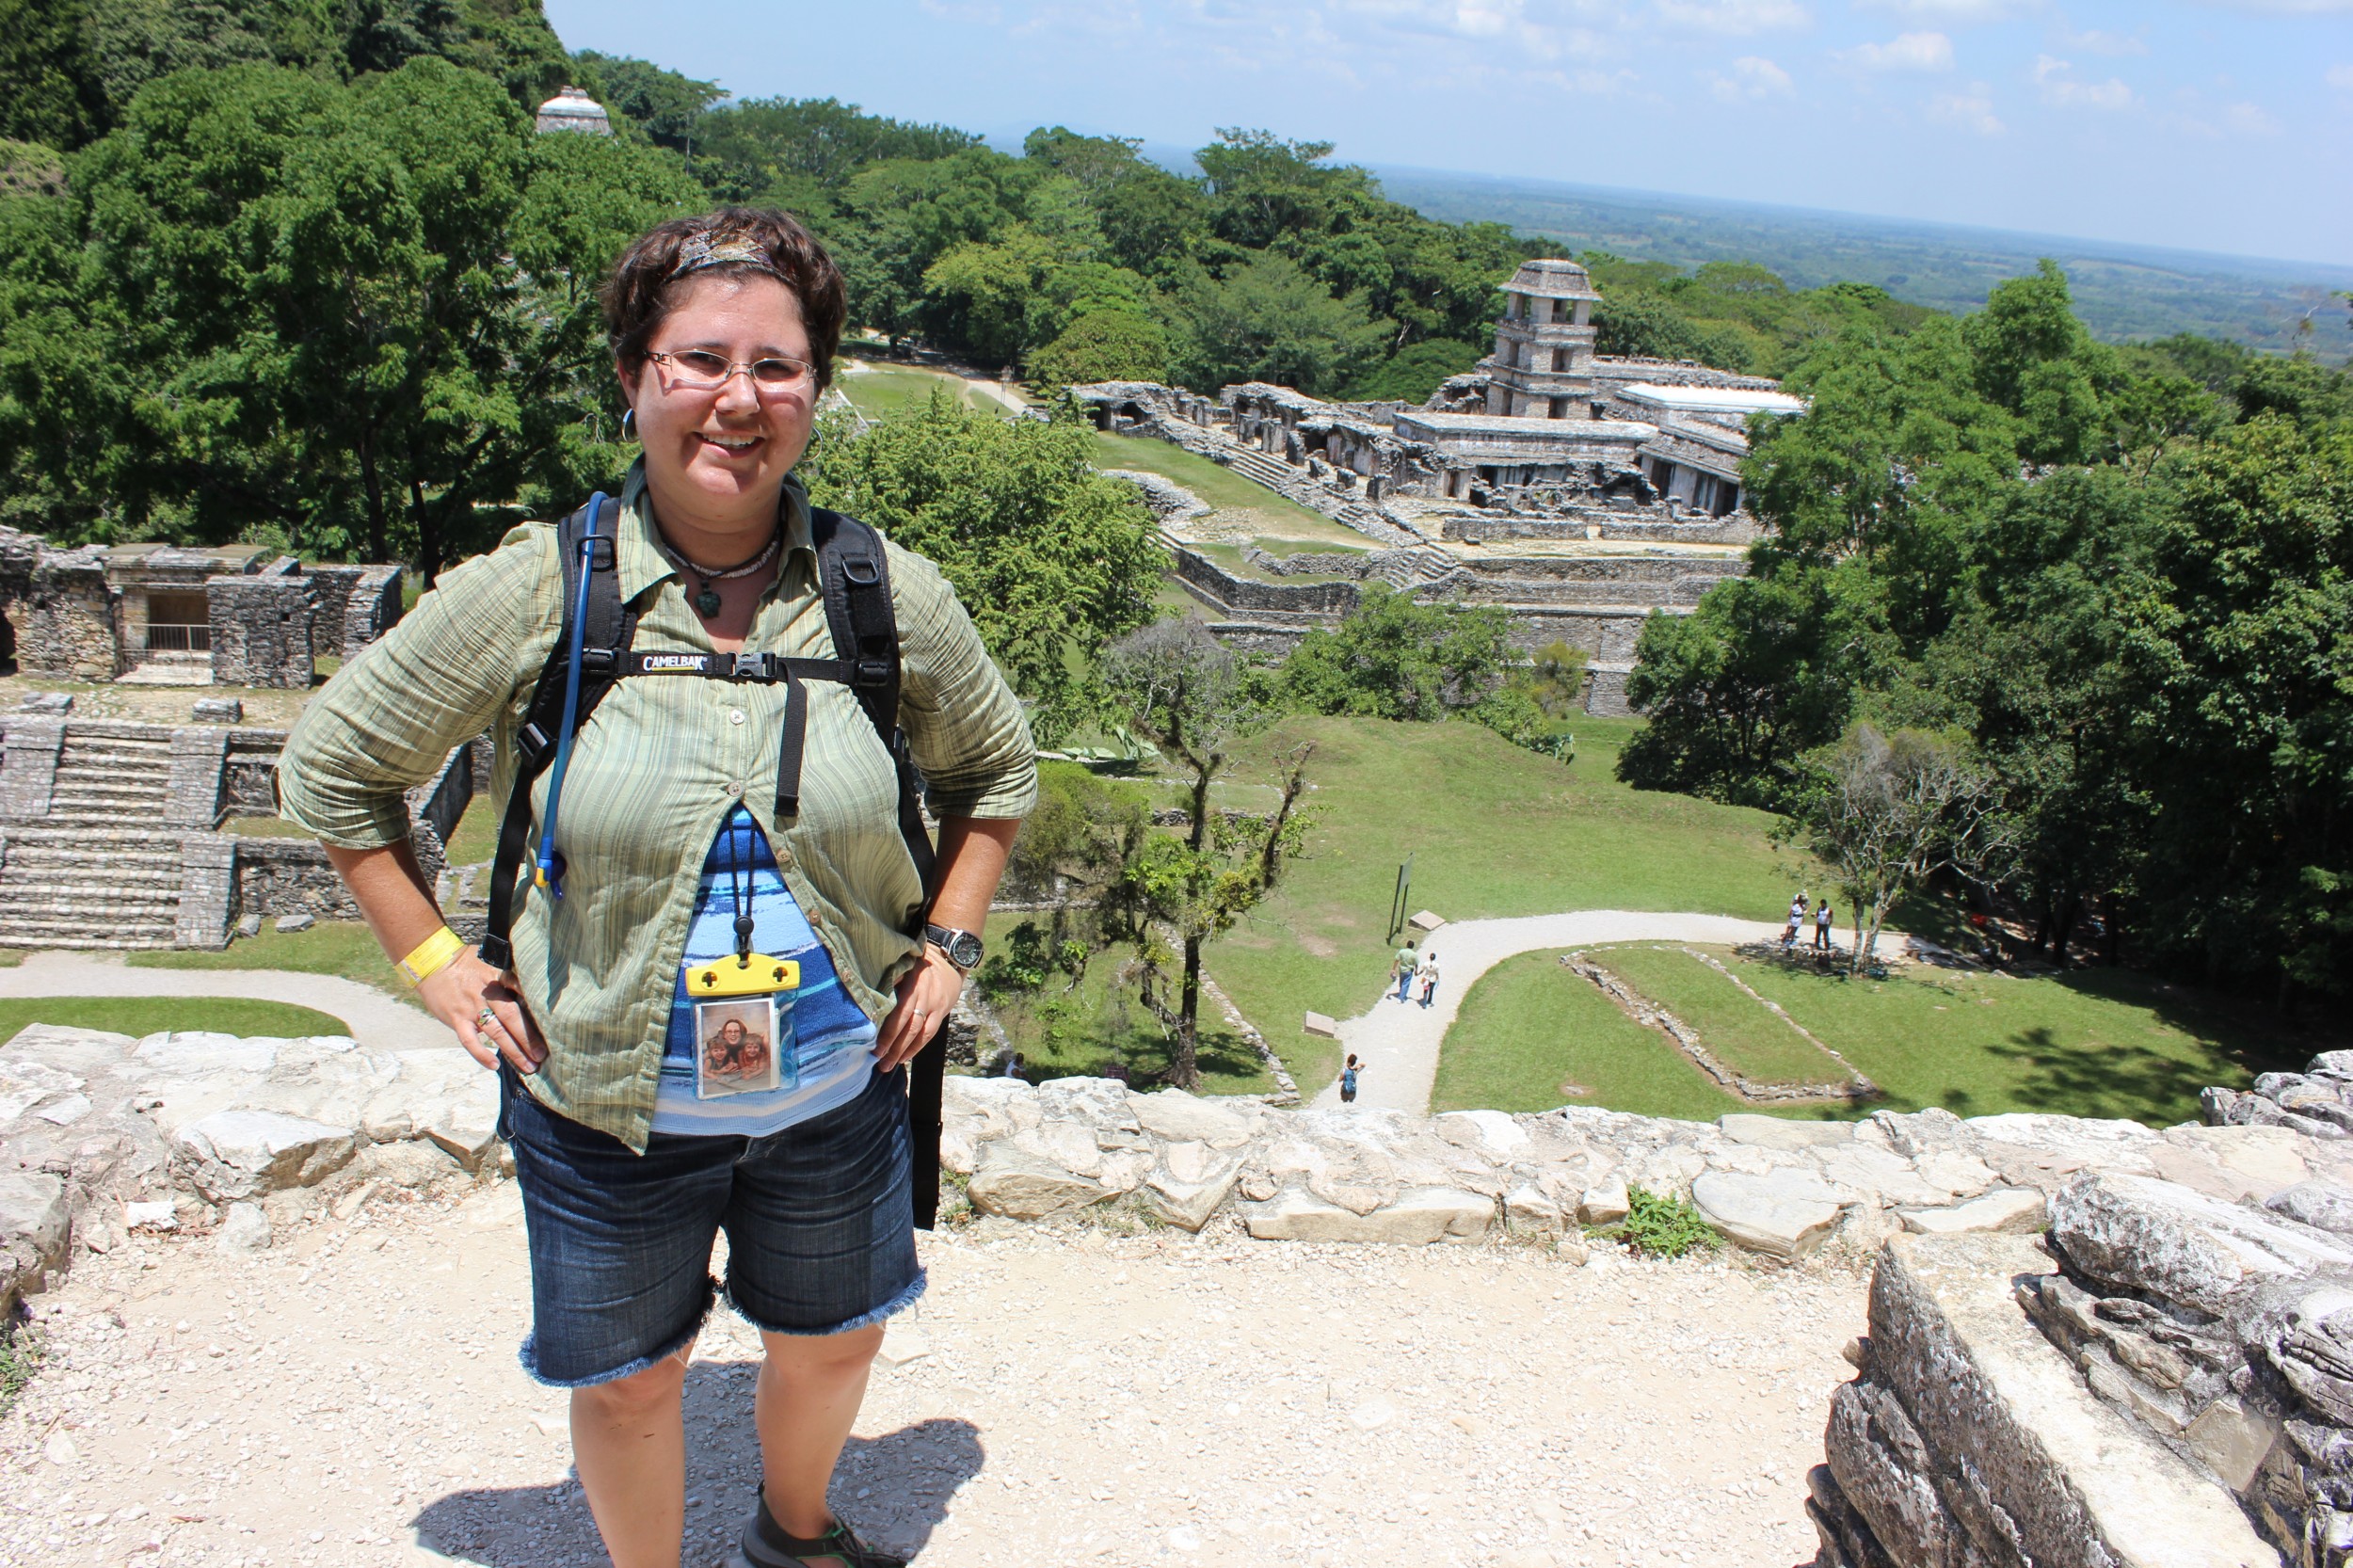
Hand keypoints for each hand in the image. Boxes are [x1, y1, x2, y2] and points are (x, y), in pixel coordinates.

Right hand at [419, 950, 547, 1073]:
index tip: (553, 1023)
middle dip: (529, 1037)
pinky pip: (469, 1041)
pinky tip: (495, 1065)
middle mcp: (487, 993)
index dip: (537, 1007)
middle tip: (544, 1054)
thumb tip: (531, 988)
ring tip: (529, 1065)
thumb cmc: (465, 962)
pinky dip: (481, 1055)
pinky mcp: (456, 1019)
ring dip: (513, 1051)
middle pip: (512, 1017)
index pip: (522, 992)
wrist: (432, 962)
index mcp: (498, 977)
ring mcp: (471, 1008)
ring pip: (495, 1032)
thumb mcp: (490, 961)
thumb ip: (508, 975)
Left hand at [875, 944, 960, 1072]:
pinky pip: (930, 1033)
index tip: (875, 1047)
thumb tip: (867, 996)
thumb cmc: (916, 964)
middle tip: (879, 1062)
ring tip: (890, 1065)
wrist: (948, 961)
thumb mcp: (903, 965)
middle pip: (910, 1026)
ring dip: (905, 1051)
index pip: (901, 1012)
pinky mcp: (942, 1012)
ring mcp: (935, 1005)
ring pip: (921, 1033)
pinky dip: (917, 1047)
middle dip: (894, 1047)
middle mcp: (926, 995)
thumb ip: (889, 979)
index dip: (889, 1032)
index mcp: (913, 983)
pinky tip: (904, 1057)